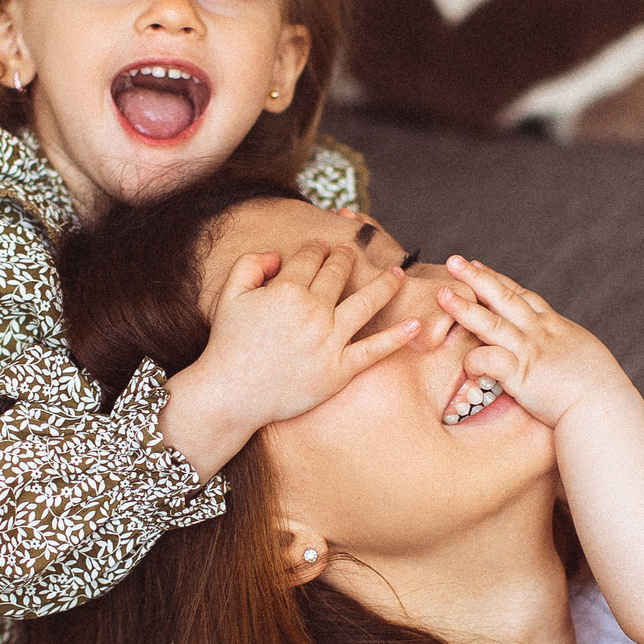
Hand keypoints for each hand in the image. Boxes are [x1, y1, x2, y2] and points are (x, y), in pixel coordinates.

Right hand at [161, 240, 416, 476]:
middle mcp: (313, 311)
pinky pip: (374, 350)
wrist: (230, 394)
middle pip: (338, 273)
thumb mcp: (229, 295)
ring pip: (366, 302)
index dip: (317, 248)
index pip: (311, 257)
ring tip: (396, 274)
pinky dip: (397, 337)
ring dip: (385, 284)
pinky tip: (415, 324)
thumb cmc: (228, 344)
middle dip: (346, 258)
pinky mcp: (339, 370)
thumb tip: (280, 255)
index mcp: (287, 289)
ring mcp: (329, 341)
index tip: (321, 248)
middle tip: (351, 252)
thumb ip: (251, 264)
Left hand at [435, 257, 627, 428]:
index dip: (498, 280)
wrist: (605, 407)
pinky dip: (474, 360)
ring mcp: (529, 352)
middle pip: (504, 298)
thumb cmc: (601, 390)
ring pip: (491, 323)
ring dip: (465, 307)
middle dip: (477, 278)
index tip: (478, 265)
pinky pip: (490, 361)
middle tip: (454, 261)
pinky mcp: (521, 375)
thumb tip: (562, 349)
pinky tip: (465, 363)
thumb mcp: (583, 355)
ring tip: (443, 293)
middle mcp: (539, 333)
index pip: (521, 296)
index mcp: (554, 327)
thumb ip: (565, 347)